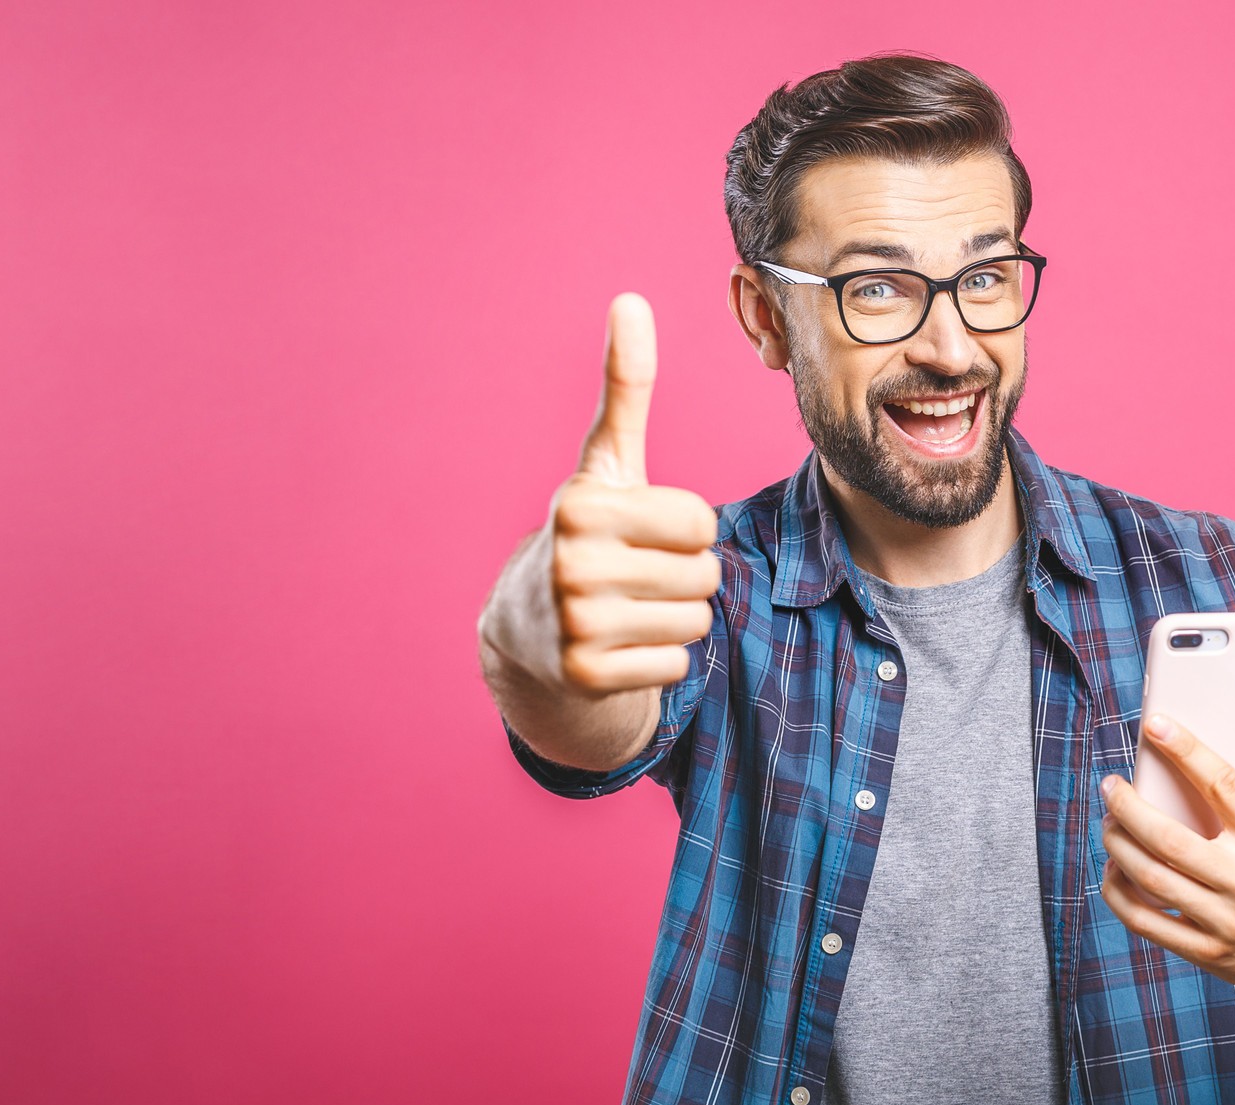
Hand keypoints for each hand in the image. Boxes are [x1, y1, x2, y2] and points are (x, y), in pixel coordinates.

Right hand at [498, 293, 721, 694]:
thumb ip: (626, 386)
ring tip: (629, 607)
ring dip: (675, 618)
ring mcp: (574, 623)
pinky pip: (677, 665)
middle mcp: (571, 563)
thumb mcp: (607, 462)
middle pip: (704, 573)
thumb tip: (630, 300)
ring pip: (696, 621)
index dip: (684, 527)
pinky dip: (660, 660)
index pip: (700, 520)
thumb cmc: (590, 532)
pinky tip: (622, 645)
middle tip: (638, 574)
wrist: (530, 628)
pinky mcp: (586, 674)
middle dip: (685, 576)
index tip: (642, 530)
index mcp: (580, 505)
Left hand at [1097, 681, 1234, 1000]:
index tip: (1154, 725)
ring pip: (1153, 879)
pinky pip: (1147, 922)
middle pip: (1172, 839)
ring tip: (1109, 821)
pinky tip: (1114, 870)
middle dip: (1129, 808)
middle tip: (1111, 785)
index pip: (1223, 786)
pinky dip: (1120, 894)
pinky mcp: (1208, 953)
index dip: (1185, 751)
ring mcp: (1228, 923)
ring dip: (1119, 845)